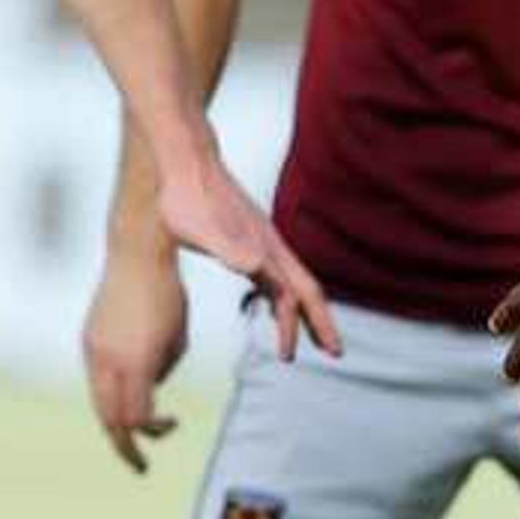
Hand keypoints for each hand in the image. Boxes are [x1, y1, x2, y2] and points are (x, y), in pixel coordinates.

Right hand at [81, 245, 188, 472]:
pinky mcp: (87, 338)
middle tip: (140, 466)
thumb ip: (162, 370)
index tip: (174, 425)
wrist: (136, 252)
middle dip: (125, 447)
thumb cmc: (168, 294)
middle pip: (110, 419)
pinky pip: (96, 376)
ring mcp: (92, 349)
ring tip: (134, 430)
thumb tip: (148, 387)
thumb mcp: (178, 338)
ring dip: (117, 418)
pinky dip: (111, 392)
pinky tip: (128, 389)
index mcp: (134, 362)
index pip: (138, 418)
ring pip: (98, 400)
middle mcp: (107, 359)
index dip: (156, 431)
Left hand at [154, 158, 340, 362]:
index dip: (295, 327)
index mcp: (263, 249)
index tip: (288, 356)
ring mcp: (260, 243)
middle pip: (307, 290)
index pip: (291, 296)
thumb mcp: (202, 230)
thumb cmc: (186, 197)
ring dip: (302, 313)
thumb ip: (228, 249)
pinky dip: (280, 297)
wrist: (185, 162)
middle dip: (321, 323)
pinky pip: (274, 276)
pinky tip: (273, 306)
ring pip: (292, 284)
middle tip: (335, 352)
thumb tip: (256, 269)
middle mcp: (269, 247)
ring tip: (306, 338)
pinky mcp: (247, 240)